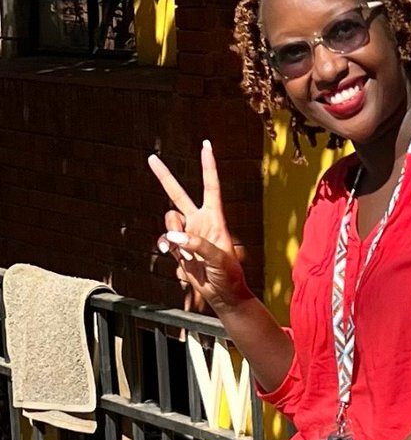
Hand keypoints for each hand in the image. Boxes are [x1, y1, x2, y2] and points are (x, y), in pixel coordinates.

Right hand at [149, 140, 251, 313]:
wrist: (222, 294)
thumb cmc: (229, 275)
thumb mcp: (219, 259)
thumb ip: (197, 245)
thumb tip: (173, 237)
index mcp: (215, 218)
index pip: (210, 186)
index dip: (208, 166)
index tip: (206, 145)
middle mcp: (200, 221)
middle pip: (178, 194)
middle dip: (164, 177)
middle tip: (151, 158)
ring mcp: (187, 233)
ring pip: (168, 221)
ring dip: (173, 235)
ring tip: (188, 254)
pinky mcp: (178, 247)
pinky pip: (163, 240)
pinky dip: (165, 247)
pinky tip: (176, 256)